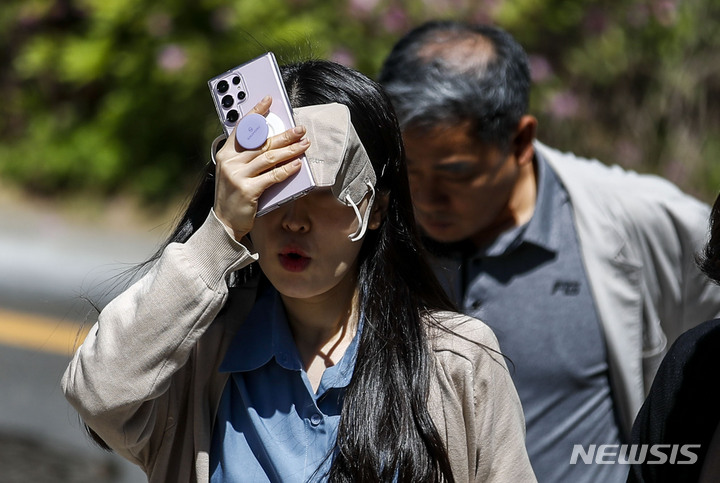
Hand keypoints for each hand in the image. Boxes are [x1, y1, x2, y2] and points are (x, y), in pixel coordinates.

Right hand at [213, 96, 309, 239]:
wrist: (223, 223)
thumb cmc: (233, 195)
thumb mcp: (233, 171)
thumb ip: (246, 157)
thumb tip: (272, 142)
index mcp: (225, 153)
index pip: (242, 128)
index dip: (256, 113)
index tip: (269, 100)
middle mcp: (230, 162)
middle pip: (262, 143)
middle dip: (284, 135)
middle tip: (300, 130)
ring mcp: (238, 176)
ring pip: (269, 157)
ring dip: (290, 150)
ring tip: (304, 145)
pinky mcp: (248, 190)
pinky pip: (272, 176)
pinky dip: (287, 170)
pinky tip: (298, 165)